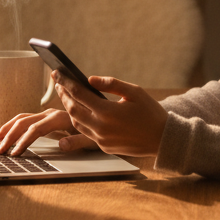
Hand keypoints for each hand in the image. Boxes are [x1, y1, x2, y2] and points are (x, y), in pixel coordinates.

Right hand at [0, 107, 98, 155]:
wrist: (103, 119)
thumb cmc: (99, 131)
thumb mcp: (93, 140)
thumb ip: (78, 141)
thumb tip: (61, 145)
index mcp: (62, 117)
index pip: (37, 128)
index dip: (25, 141)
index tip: (15, 153)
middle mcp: (52, 113)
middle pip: (25, 121)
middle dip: (10, 135)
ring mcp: (48, 115)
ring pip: (23, 118)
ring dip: (8, 129)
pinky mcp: (46, 119)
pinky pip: (26, 120)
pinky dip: (13, 126)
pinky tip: (5, 133)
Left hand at [53, 71, 167, 157]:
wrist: (162, 139)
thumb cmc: (151, 112)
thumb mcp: (135, 92)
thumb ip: (111, 84)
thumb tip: (90, 79)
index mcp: (107, 111)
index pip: (79, 93)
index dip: (66, 82)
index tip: (57, 73)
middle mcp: (100, 127)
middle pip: (72, 109)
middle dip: (63, 94)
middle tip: (59, 82)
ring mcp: (101, 139)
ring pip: (76, 123)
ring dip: (69, 108)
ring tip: (67, 95)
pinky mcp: (103, 147)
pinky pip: (85, 132)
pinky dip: (79, 120)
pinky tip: (80, 111)